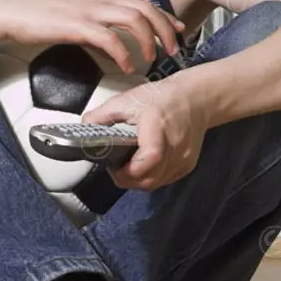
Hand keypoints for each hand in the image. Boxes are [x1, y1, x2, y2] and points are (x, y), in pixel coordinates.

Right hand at [6, 0, 184, 71]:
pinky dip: (124, 53)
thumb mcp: (75, 12)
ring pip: (134, 20)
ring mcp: (90, 10)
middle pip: (145, 9)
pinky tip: (127, 66)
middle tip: (173, 50)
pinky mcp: (78, 25)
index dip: (164, 17)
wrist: (12, 11)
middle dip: (165, 30)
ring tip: (152, 59)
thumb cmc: (39, 15)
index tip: (178, 30)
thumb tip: (112, 40)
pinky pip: (111, 39)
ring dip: (148, 41)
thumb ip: (97, 21)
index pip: (142, 3)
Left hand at [82, 76, 208, 189]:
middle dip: (127, 179)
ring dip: (138, 180)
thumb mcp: (128, 99)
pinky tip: (142, 165)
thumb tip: (84, 127)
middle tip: (115, 168)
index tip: (113, 168)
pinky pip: (164, 180)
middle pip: (150, 178)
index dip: (129, 170)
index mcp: (158, 127)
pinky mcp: (187, 166)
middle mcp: (175, 146)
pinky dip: (151, 177)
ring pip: (156, 183)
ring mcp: (183, 159)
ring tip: (127, 166)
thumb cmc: (162, 97)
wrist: (196, 99)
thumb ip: (103, 115)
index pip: (150, 157)